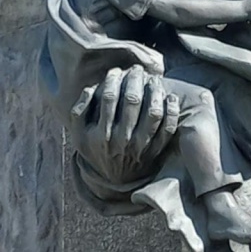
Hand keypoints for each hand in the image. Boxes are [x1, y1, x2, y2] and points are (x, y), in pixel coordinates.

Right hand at [74, 66, 182, 184]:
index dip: (113, 80)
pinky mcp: (157, 150)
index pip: (109, 98)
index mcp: (101, 135)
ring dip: (155, 91)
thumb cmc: (96, 151)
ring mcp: (142, 146)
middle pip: (132, 101)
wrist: (115, 180)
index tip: (116, 71)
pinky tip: (169, 97)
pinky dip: (172, 110)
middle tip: (137, 70)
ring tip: (153, 80)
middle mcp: (122, 140)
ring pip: (153, 112)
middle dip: (135, 80)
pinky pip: (168, 128)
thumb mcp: (78, 136)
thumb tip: (91, 88)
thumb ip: (79, 111)